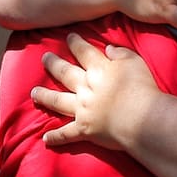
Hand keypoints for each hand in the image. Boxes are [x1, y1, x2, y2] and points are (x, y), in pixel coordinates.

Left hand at [35, 33, 162, 149]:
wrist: (140, 118)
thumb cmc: (142, 88)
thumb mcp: (135, 62)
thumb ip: (120, 53)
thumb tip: (108, 48)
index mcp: (99, 70)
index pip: (84, 52)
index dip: (75, 43)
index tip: (68, 37)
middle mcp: (86, 88)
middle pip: (65, 73)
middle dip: (54, 64)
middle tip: (44, 58)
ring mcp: (82, 109)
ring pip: (58, 101)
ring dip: (45, 96)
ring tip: (34, 93)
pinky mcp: (84, 130)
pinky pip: (66, 134)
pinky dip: (55, 137)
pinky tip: (45, 138)